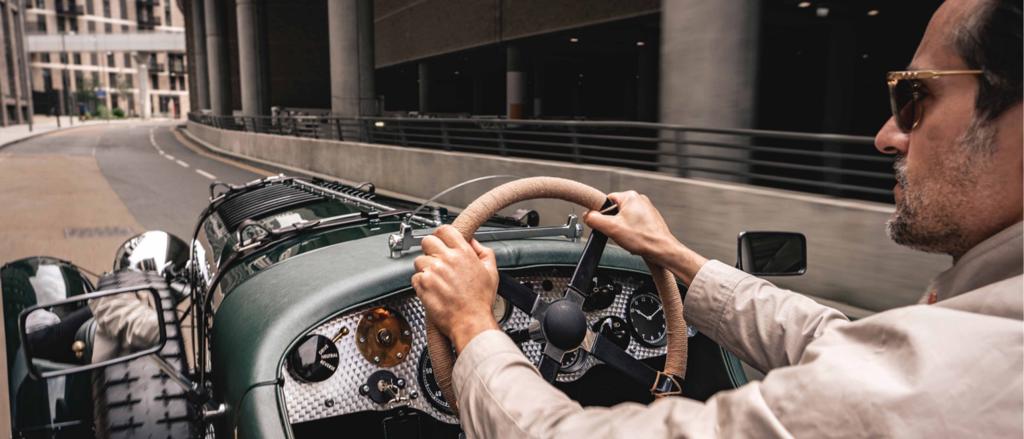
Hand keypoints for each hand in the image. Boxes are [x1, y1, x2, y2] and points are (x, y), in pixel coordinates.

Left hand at [412, 225, 499, 353]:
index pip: (444, 230)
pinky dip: (421, 283)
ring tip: (436, 279)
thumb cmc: (480, 301)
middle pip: (427, 241)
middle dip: (430, 249)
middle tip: (436, 260)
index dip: (442, 235)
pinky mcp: (423, 285)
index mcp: (463, 253)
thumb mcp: (491, 271)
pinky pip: (415, 277)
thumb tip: (473, 242)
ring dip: (425, 268)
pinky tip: (433, 289)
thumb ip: (483, 252)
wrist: (470, 322)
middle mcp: (446, 260)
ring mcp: (433, 271)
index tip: (442, 241)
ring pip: (419, 260)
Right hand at [583, 191, 679, 265]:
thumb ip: (594, 219)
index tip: (603, 223)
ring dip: (623, 230)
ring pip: (624, 219)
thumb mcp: (611, 228)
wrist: (662, 250)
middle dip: (613, 224)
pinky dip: (632, 233)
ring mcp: (646, 210)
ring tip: (628, 237)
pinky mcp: (650, 220)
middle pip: (615, 211)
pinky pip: (634, 225)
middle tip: (617, 233)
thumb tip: (587, 216)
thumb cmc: (644, 238)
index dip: (601, 214)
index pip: (606, 201)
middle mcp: (640, 200)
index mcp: (631, 196)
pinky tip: (635, 240)